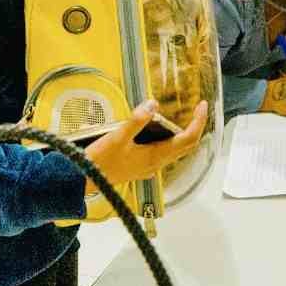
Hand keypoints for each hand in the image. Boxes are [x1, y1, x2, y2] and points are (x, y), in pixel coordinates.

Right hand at [82, 100, 207, 193]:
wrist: (82, 181)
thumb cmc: (99, 162)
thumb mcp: (117, 137)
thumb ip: (136, 120)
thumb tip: (153, 104)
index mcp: (156, 156)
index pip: (188, 138)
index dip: (199, 122)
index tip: (202, 106)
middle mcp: (156, 163)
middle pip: (186, 145)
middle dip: (195, 126)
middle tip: (198, 108)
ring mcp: (149, 166)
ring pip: (175, 150)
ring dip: (183, 133)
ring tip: (185, 116)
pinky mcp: (140, 167)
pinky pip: (163, 153)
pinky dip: (169, 140)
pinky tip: (160, 130)